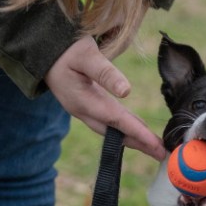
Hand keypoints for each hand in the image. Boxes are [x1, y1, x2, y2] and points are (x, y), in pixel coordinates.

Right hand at [45, 37, 165, 159]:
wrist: (42, 52)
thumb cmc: (66, 50)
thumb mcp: (86, 55)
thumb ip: (105, 73)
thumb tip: (126, 91)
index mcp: (83, 101)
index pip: (116, 120)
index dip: (138, 133)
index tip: (156, 145)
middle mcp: (83, 111)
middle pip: (116, 133)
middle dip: (140, 144)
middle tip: (163, 155)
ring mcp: (84, 111)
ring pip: (113, 130)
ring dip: (134, 139)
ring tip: (155, 147)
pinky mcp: (86, 107)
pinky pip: (109, 123)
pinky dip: (125, 129)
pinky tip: (138, 131)